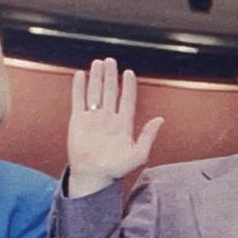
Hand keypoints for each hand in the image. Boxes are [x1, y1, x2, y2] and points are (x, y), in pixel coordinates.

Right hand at [65, 58, 162, 196]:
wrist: (93, 176)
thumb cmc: (115, 169)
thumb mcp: (138, 155)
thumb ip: (148, 136)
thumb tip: (160, 120)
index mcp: (123, 124)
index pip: (127, 99)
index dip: (128, 86)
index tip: (129, 73)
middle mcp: (108, 118)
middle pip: (110, 91)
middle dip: (111, 75)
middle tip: (110, 61)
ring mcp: (93, 118)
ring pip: (95, 92)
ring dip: (97, 77)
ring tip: (98, 63)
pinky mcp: (78, 120)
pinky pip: (78, 100)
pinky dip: (79, 87)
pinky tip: (81, 75)